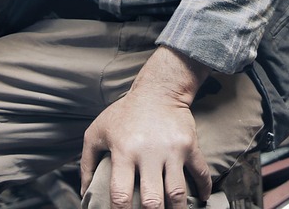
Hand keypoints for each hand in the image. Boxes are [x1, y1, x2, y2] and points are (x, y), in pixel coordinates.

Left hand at [81, 48, 211, 208]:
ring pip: (178, 192)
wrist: (158, 90)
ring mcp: (172, 150)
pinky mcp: (190, 146)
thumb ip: (86, 163)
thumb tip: (84, 192)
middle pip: (152, 199)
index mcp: (124, 153)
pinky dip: (204, 188)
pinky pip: (201, 172)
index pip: (121, 194)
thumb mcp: (97, 132)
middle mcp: (149, 153)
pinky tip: (202, 199)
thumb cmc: (123, 113)